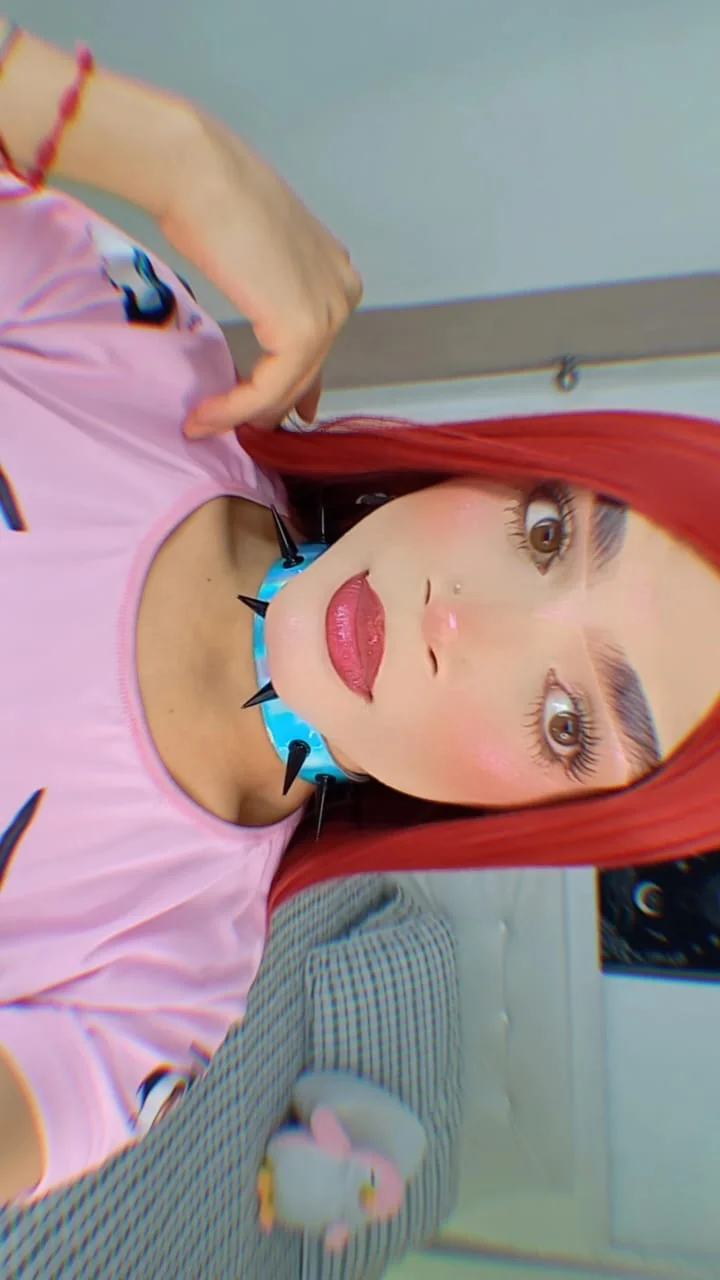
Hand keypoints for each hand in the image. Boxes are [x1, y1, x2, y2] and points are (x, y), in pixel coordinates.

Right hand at [160, 112, 361, 436]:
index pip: (318, 345)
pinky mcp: (303, 332)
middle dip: (267, 405)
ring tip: (203, 422)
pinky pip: (269, 389)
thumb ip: (269, 296)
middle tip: (225, 424)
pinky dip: (235, 408)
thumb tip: (265, 332)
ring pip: (287, 386)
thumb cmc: (211, 196)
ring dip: (242, 413)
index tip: (271, 415)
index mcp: (336, 272)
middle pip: (304, 370)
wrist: (198, 172)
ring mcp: (329, 312)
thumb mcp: (253, 253)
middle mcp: (342, 293)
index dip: (295, 387)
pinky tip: (205, 416)